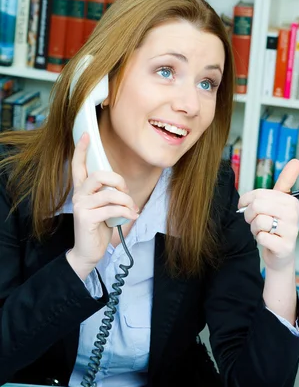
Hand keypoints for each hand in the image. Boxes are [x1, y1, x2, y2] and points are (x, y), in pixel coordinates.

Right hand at [66, 133, 138, 279]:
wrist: (88, 251)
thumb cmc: (99, 227)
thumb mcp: (104, 207)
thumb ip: (109, 194)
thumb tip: (123, 188)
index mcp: (82, 190)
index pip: (78, 165)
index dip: (81, 149)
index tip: (86, 135)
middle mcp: (78, 195)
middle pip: (99, 175)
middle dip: (119, 181)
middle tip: (126, 193)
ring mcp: (80, 206)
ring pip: (110, 193)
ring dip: (126, 201)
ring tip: (131, 209)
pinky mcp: (85, 217)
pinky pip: (112, 209)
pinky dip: (126, 212)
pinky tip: (131, 217)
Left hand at [237, 159, 298, 271]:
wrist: (280, 255)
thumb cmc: (277, 226)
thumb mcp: (279, 202)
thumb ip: (286, 182)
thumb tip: (297, 161)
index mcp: (290, 201)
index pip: (260, 194)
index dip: (247, 201)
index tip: (245, 205)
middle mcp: (293, 214)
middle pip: (257, 206)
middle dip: (250, 215)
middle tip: (254, 221)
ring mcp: (290, 231)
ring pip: (258, 222)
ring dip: (254, 229)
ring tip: (262, 231)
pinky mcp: (285, 246)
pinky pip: (261, 237)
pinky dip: (259, 240)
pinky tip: (267, 241)